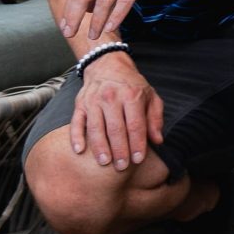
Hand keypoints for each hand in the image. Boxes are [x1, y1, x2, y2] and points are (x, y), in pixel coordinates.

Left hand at [59, 0, 200, 42]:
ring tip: (94, 36)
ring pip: (104, 0)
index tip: (65, 26)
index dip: (68, 10)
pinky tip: (112, 27)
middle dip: (74, 17)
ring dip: (97, 21)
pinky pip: (125, 0)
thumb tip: (89, 6)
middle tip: (70, 33)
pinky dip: (117, 15)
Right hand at [70, 51, 164, 169]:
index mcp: (132, 96)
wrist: (107, 65)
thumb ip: (155, 118)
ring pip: (95, 128)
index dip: (137, 143)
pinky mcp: (80, 105)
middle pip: (115, 129)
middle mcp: (111, 98)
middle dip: (119, 150)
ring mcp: (93, 101)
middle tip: (122, 167)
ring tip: (104, 163)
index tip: (138, 160)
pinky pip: (76, 122)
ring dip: (100, 147)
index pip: (135, 125)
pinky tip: (79, 151)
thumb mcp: (150, 96)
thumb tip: (158, 140)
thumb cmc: (132, 85)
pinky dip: (76, 137)